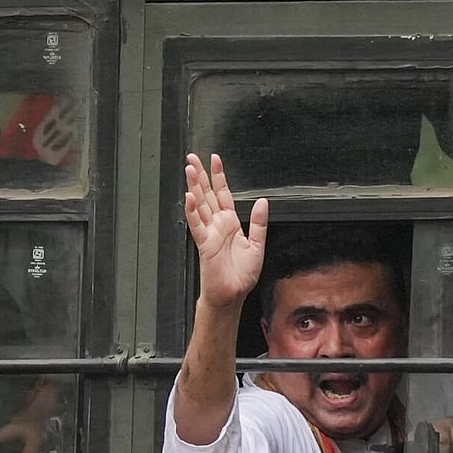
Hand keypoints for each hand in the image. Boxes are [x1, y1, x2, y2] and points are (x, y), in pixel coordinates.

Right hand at [184, 153, 267, 306]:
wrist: (233, 294)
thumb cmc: (241, 275)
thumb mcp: (257, 245)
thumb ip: (259, 223)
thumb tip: (263, 202)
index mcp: (231, 223)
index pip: (223, 194)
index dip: (219, 177)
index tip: (215, 161)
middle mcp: (218, 225)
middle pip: (207, 195)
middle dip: (201, 176)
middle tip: (193, 158)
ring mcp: (209, 233)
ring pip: (200, 205)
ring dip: (194, 187)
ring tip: (190, 170)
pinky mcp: (204, 244)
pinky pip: (196, 224)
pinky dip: (192, 211)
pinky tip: (189, 197)